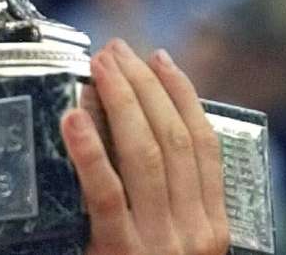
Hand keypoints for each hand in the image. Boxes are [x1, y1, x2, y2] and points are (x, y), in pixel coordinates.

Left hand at [62, 39, 229, 254]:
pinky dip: (89, 150)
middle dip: (144, 87)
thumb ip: (163, 201)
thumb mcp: (170, 244)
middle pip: (174, 139)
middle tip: (116, 50)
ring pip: (146, 155)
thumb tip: (130, 136)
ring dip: (121, 102)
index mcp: (213, 227)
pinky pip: (105, 193)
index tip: (161, 59)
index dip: (182, 95)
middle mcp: (195, 231)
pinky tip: (72, 117)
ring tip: (98, 67)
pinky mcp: (123, 254)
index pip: (204, 144)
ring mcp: (161, 243)